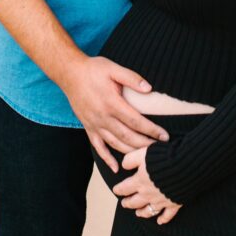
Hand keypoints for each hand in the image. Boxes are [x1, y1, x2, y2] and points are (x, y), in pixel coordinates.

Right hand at [61, 56, 168, 172]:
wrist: (70, 74)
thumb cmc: (93, 69)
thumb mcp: (113, 68)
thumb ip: (131, 78)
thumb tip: (149, 89)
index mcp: (112, 103)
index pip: (136, 121)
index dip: (151, 130)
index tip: (164, 136)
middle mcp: (103, 117)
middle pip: (128, 136)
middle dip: (145, 144)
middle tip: (159, 149)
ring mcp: (95, 124)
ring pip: (115, 144)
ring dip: (131, 152)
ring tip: (145, 156)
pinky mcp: (88, 128)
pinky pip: (98, 147)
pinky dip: (107, 159)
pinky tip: (116, 168)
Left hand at [113, 147, 181, 225]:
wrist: (184, 166)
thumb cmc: (162, 157)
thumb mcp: (142, 153)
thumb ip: (130, 159)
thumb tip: (123, 165)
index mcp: (139, 181)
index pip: (125, 188)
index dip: (119, 189)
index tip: (116, 190)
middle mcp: (148, 194)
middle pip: (134, 202)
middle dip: (128, 203)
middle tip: (124, 203)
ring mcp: (161, 201)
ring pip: (148, 211)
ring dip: (142, 213)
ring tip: (138, 213)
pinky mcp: (173, 203)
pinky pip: (167, 215)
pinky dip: (163, 219)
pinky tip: (160, 222)